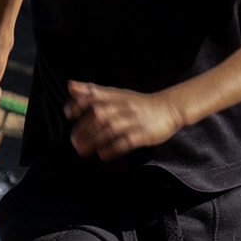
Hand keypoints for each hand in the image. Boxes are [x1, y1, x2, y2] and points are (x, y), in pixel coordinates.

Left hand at [65, 81, 183, 160]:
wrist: (170, 108)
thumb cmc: (141, 103)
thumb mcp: (118, 93)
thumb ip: (94, 92)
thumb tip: (71, 86)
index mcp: (116, 97)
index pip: (94, 97)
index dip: (79, 105)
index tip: (70, 115)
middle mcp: (124, 107)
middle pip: (99, 116)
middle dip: (84, 129)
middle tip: (75, 141)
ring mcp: (134, 120)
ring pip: (110, 129)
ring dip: (94, 141)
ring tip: (83, 150)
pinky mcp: (144, 134)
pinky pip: (127, 142)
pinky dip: (114, 148)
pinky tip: (104, 154)